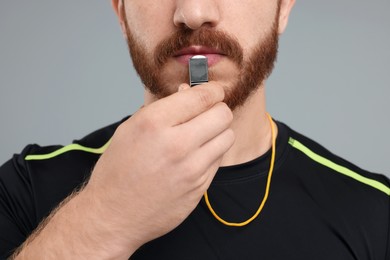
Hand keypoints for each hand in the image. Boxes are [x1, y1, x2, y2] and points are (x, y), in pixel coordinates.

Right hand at [85, 82, 234, 253]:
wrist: (113, 215)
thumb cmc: (117, 171)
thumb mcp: (130, 129)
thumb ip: (162, 108)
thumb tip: (188, 92)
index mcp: (155, 123)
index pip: (203, 96)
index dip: (212, 90)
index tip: (212, 92)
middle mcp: (177, 145)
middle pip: (223, 114)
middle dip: (217, 110)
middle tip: (206, 114)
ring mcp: (192, 169)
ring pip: (228, 137)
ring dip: (218, 132)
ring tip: (200, 136)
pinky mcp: (200, 188)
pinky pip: (219, 161)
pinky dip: (211, 154)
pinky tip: (193, 158)